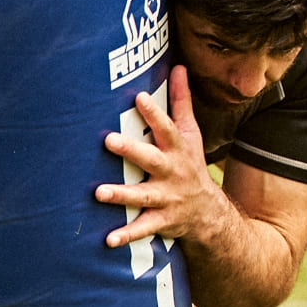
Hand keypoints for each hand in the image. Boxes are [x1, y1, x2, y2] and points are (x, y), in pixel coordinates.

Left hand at [94, 65, 227, 247]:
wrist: (208, 211)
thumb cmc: (190, 163)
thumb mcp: (191, 133)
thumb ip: (181, 101)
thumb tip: (179, 66)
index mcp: (177, 149)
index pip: (166, 127)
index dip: (154, 112)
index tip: (138, 97)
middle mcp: (172, 172)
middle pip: (151, 159)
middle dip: (131, 150)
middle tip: (108, 140)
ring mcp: (166, 198)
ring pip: (142, 196)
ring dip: (121, 195)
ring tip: (98, 193)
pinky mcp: (161, 220)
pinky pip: (142, 228)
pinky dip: (126, 235)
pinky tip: (107, 240)